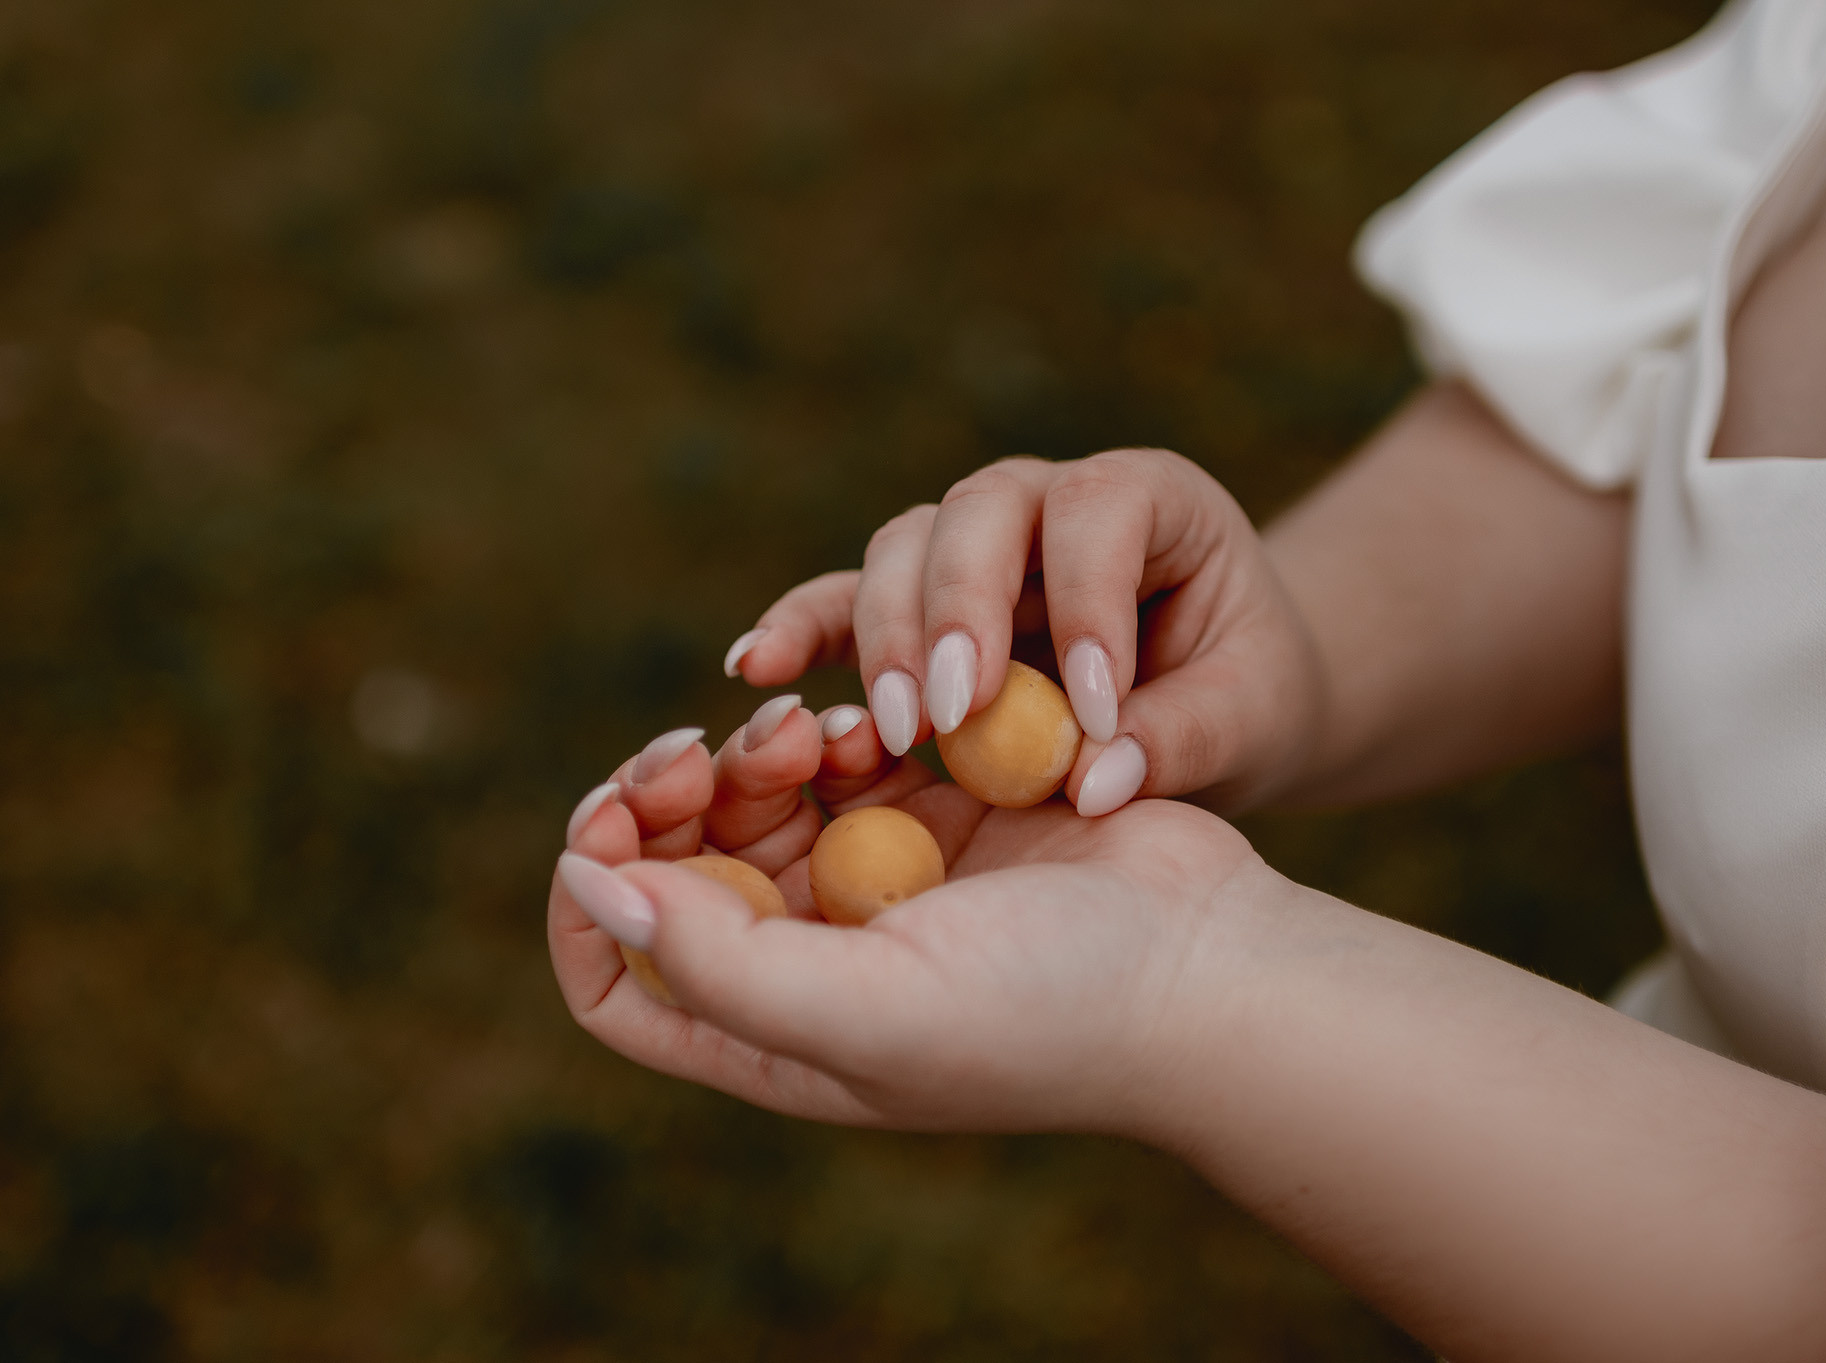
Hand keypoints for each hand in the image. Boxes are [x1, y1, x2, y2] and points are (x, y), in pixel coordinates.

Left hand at [548, 700, 1272, 1133]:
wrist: (1206, 965)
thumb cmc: (1047, 1012)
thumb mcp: (871, 1012)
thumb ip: (719, 966)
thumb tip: (588, 886)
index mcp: (778, 1036)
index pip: (619, 980)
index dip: (592, 900)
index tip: (617, 822)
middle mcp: (815, 964)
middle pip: (680, 868)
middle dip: (670, 797)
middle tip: (695, 750)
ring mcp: (878, 887)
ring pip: (758, 799)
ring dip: (756, 748)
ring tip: (805, 730)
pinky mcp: (939, 819)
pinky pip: (848, 757)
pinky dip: (839, 725)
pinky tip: (874, 721)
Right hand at [720, 450, 1325, 815]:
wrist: (1217, 697)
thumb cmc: (1243, 694)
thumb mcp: (1250, 717)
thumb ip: (1184, 738)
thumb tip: (1093, 782)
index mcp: (1149, 499)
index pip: (1099, 515)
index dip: (1088, 604)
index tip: (1094, 714)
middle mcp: (1048, 501)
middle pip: (978, 511)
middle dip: (959, 609)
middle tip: (954, 715)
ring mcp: (973, 544)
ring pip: (903, 546)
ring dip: (885, 635)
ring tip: (890, 734)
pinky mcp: (918, 603)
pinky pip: (844, 600)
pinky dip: (800, 629)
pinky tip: (755, 668)